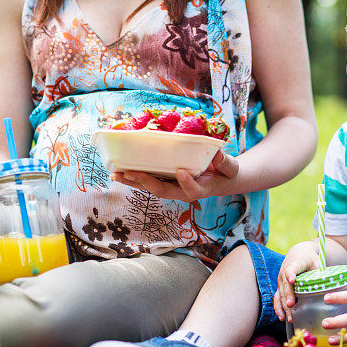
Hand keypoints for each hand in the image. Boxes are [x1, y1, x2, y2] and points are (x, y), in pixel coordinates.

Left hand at [111, 150, 238, 201]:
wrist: (219, 180)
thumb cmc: (225, 173)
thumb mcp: (230, 168)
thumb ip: (225, 163)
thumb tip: (217, 155)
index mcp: (201, 189)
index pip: (192, 190)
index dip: (186, 183)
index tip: (181, 171)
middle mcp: (182, 192)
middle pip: (162, 191)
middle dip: (146, 183)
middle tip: (131, 173)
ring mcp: (172, 188)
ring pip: (150, 187)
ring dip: (133, 181)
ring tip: (116, 173)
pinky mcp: (165, 182)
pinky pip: (148, 181)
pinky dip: (134, 176)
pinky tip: (120, 170)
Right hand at [273, 241, 320, 322]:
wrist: (297, 254)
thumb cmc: (309, 259)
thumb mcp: (317, 262)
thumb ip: (320, 272)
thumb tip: (329, 284)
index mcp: (295, 264)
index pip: (291, 269)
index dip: (291, 274)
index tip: (292, 279)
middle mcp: (284, 272)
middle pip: (285, 285)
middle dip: (288, 296)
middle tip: (291, 305)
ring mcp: (281, 281)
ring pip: (280, 294)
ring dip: (283, 306)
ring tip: (289, 317)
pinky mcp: (280, 287)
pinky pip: (277, 298)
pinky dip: (278, 308)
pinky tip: (282, 317)